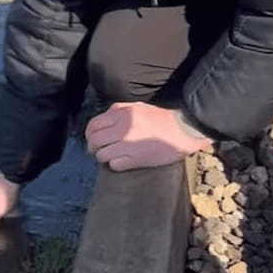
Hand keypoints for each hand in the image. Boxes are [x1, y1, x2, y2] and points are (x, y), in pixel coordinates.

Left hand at [85, 102, 210, 170]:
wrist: (183, 130)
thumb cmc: (161, 119)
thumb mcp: (138, 107)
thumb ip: (119, 110)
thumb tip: (104, 119)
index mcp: (121, 114)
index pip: (93, 125)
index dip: (89, 135)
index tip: (92, 140)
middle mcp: (122, 128)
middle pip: (94, 142)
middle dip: (93, 149)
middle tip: (97, 152)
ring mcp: (128, 145)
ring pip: (102, 155)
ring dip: (104, 158)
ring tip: (111, 157)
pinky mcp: (136, 159)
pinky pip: (114, 165)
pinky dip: (115, 165)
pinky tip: (122, 162)